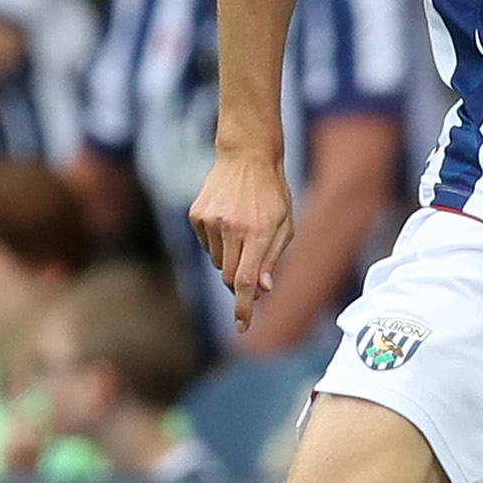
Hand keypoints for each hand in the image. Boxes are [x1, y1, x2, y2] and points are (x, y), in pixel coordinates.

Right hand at [189, 147, 295, 333]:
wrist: (246, 155)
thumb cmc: (272, 192)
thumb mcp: (285, 224)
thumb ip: (273, 258)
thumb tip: (262, 290)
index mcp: (259, 232)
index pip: (248, 281)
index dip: (245, 308)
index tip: (242, 327)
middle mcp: (233, 228)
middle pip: (231, 277)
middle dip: (242, 284)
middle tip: (253, 273)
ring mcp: (211, 221)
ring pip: (218, 262)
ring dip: (231, 259)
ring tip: (243, 232)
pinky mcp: (197, 215)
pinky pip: (206, 245)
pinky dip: (218, 242)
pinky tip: (228, 219)